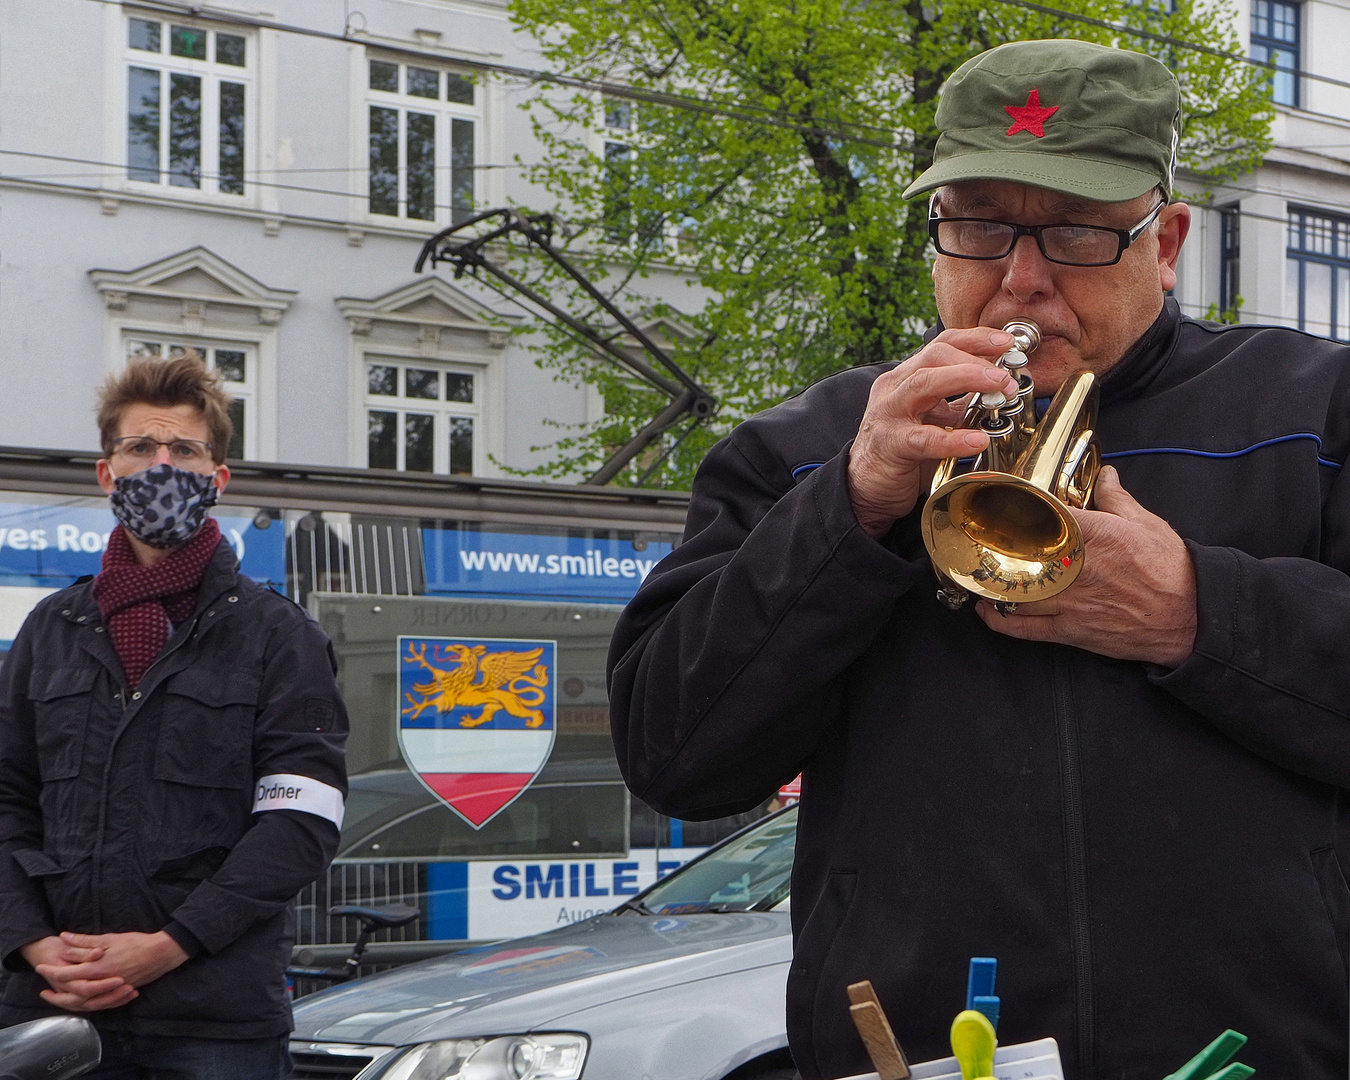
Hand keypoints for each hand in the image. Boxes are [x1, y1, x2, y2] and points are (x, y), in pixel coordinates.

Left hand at [32, 931, 188, 1011]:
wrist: (161, 954)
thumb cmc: (136, 943)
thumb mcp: (109, 938)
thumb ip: (85, 941)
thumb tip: (65, 937)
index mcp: (96, 968)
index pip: (66, 974)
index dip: (51, 971)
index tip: (40, 968)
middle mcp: (101, 983)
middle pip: (71, 993)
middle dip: (55, 993)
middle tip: (43, 991)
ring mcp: (110, 990)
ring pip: (83, 1001)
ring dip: (68, 1000)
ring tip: (59, 997)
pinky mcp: (118, 993)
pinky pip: (97, 1002)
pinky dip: (86, 1002)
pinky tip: (82, 1000)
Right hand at [849, 328, 1021, 537]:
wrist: (867, 485)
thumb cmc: (902, 450)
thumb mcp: (934, 420)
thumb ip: (959, 404)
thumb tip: (1000, 392)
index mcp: (906, 377)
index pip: (942, 344)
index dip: (975, 338)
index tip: (1007, 342)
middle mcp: (895, 387)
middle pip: (935, 355)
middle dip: (975, 359)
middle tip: (1007, 373)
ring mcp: (889, 413)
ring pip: (925, 382)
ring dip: (967, 378)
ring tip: (999, 388)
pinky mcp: (889, 443)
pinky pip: (923, 437)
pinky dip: (953, 438)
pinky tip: (978, 440)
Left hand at [975, 466, 1197, 666]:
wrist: (1192, 616)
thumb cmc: (1171, 569)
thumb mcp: (1146, 523)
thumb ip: (1116, 498)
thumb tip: (1106, 475)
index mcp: (1092, 534)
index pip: (1041, 516)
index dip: (1015, 510)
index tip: (998, 506)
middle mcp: (1073, 568)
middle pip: (1016, 555)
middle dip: (993, 549)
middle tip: (978, 542)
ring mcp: (1068, 602)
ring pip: (1012, 592)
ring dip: (992, 584)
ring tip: (980, 575)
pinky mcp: (1070, 630)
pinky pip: (1024, 628)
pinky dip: (1000, 621)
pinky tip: (987, 611)